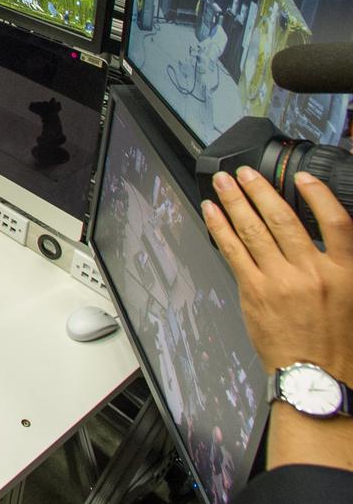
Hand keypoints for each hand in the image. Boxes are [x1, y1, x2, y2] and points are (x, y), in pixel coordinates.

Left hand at [202, 167, 352, 377]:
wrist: (316, 378)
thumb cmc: (337, 344)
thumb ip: (339, 265)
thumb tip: (323, 237)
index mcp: (346, 273)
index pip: (336, 222)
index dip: (320, 195)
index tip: (304, 177)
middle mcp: (313, 273)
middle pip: (283, 218)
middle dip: (260, 190)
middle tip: (245, 172)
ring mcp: (281, 281)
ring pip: (253, 229)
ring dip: (235, 201)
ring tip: (224, 183)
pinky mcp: (255, 291)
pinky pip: (233, 250)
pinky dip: (220, 227)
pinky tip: (212, 212)